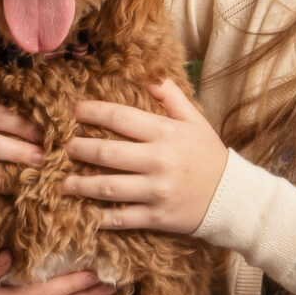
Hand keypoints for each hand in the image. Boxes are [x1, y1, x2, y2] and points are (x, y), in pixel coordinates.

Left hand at [61, 75, 230, 236]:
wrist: (232, 197)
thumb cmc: (208, 155)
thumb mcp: (194, 120)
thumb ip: (171, 97)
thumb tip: (150, 76)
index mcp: (165, 134)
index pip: (121, 118)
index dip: (93, 112)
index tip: (74, 110)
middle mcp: (158, 161)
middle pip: (108, 154)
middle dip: (80, 149)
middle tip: (65, 147)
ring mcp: (156, 191)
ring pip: (108, 188)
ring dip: (81, 185)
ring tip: (64, 182)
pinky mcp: (156, 217)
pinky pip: (121, 218)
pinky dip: (99, 217)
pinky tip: (83, 213)